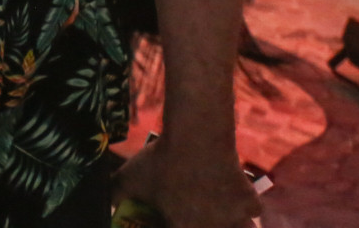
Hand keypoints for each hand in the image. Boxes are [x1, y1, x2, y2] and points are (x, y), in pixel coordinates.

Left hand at [115, 138, 259, 227]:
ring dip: (233, 225)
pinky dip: (247, 208)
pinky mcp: (250, 202)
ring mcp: (234, 218)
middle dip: (203, 224)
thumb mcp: (129, 178)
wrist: (196, 138)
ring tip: (222, 217)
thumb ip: (115, 194)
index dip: (173, 225)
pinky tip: (238, 200)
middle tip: (197, 216)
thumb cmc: (161, 161)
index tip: (172, 220)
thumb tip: (106, 202)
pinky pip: (252, 212)